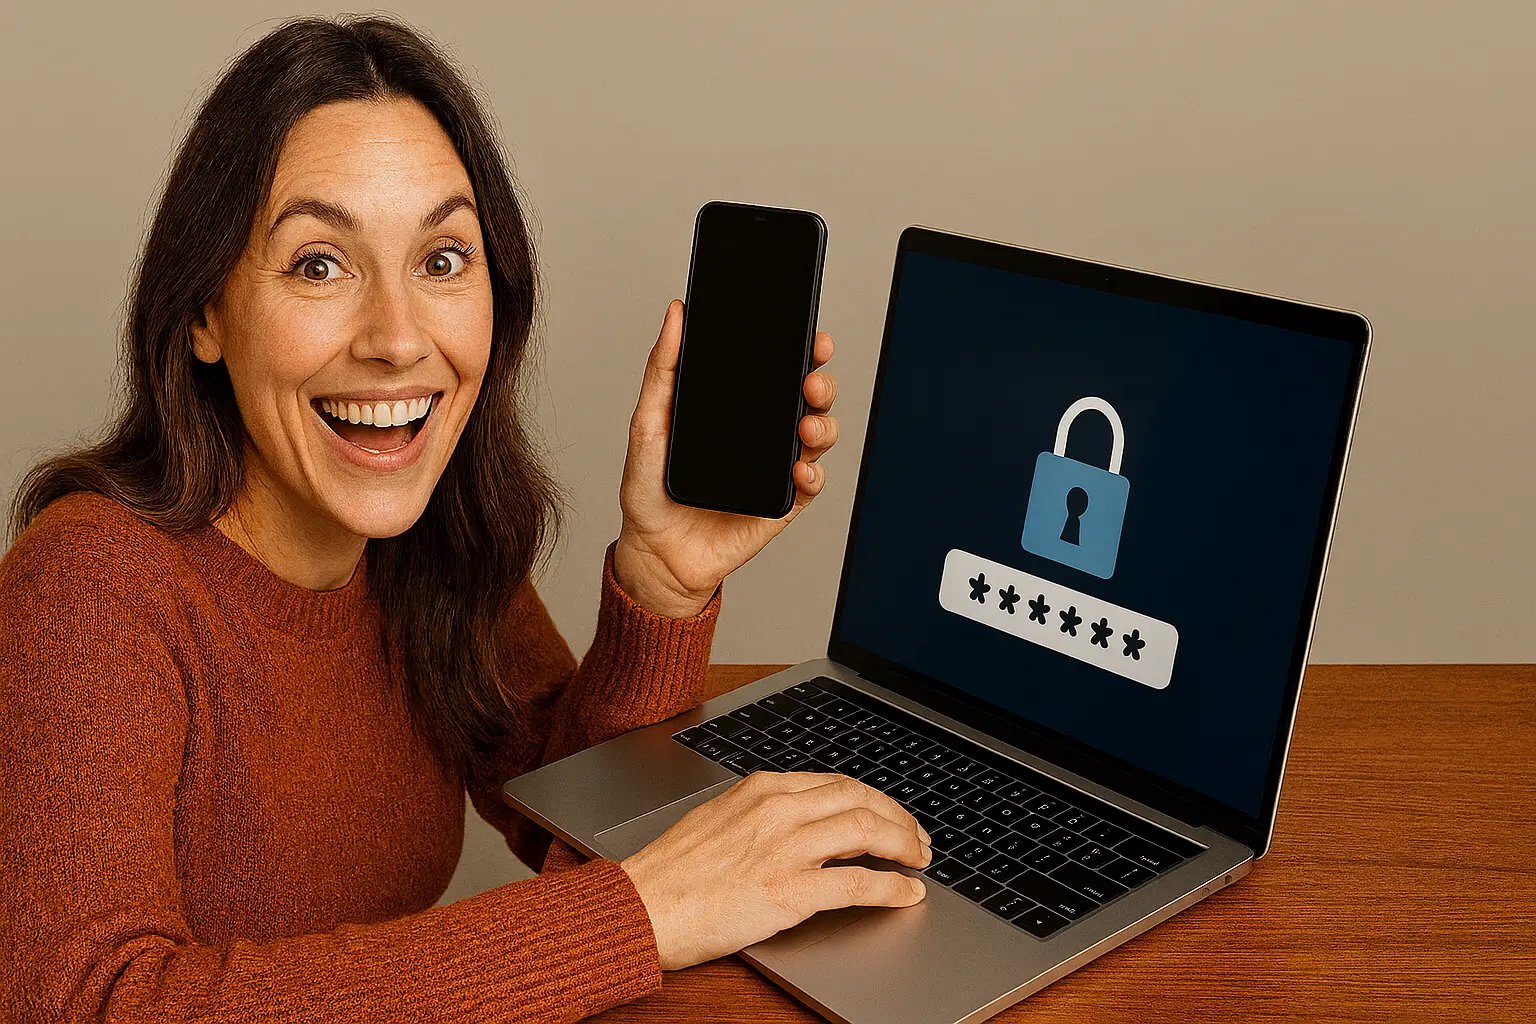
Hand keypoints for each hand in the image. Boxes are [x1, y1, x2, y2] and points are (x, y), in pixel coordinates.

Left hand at [613, 299, 840, 616]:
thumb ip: (663, 369)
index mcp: (738, 408)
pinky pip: (811, 485)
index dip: (802, 349)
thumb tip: (676, 314)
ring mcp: (776, 468)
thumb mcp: (648, 423)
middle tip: (811, 379)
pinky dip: (812, 475)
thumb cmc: (650, 490)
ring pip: (819, 435)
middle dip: (821, 382)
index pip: (778, 369)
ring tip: (805, 425)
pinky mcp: (782, 504)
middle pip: (808, 397)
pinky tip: (797, 470)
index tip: (813, 336)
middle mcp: (763, 434)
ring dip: (822, 425)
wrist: (654, 553)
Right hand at [618, 770, 932, 970]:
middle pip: (862, 799)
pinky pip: (859, 884)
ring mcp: (785, 848)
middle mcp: (778, 809)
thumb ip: (764, 814)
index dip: (875, 800)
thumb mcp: (720, 820)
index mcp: (762, 789)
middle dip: (900, 818)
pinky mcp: (789, 891)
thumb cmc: (671, 872)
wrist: (642, 906)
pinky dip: (892, 887)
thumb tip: (805, 823)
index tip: (891, 815)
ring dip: (905, 846)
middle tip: (918, 839)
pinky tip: (906, 894)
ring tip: (919, 860)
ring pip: (868, 832)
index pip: (837, 783)